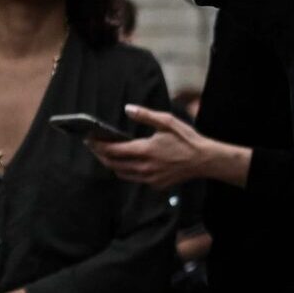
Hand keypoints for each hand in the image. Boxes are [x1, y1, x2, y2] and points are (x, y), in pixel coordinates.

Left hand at [87, 105, 240, 189]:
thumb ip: (145, 115)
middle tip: (93, 146)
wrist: (203, 160)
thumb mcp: (168, 122)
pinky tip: (128, 162)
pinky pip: (134, 178)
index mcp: (145, 150)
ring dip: (111, 164)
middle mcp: (144, 167)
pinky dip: (126, 170)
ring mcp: (148, 178)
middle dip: (100, 155)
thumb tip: (127, 109)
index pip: (113, 150)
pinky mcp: (154, 185)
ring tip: (107, 154)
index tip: (89, 139)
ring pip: (121, 173)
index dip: (98, 145)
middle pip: (112, 164)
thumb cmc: (186, 139)